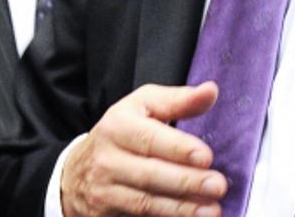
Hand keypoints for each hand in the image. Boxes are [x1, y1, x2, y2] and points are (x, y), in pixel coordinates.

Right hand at [61, 81, 225, 216]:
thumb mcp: (142, 107)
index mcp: (117, 125)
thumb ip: (178, 101)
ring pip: (146, 202)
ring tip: (212, 209)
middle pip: (149, 173)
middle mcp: (108, 157)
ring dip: (182, 208)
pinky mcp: (105, 213)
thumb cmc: (121, 133)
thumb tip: (211, 91)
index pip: (148, 138)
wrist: (77, 170)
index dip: (178, 148)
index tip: (206, 156)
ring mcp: (104, 189)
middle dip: (186, 181)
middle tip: (218, 185)